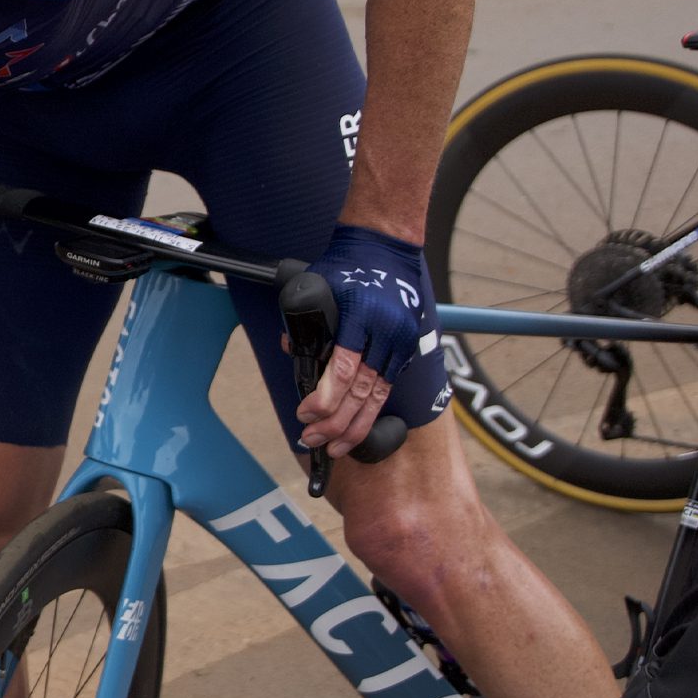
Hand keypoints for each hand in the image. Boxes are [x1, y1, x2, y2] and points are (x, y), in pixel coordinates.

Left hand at [292, 224, 431, 457]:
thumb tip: (291, 351)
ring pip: (378, 395)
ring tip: (334, 448)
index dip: (324, 398)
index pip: (343, 368)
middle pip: (361, 389)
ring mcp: (400, 340)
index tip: (305, 415)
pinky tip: (355, 429)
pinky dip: (371, 412)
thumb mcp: (316, 286)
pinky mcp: (406, 347)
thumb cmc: (346, 266)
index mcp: (362, 315)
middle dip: (335, 422)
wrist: (386, 248)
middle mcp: (386, 331)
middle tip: (312, 439)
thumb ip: (304, 322)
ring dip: (354, 425)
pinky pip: (387, 387)